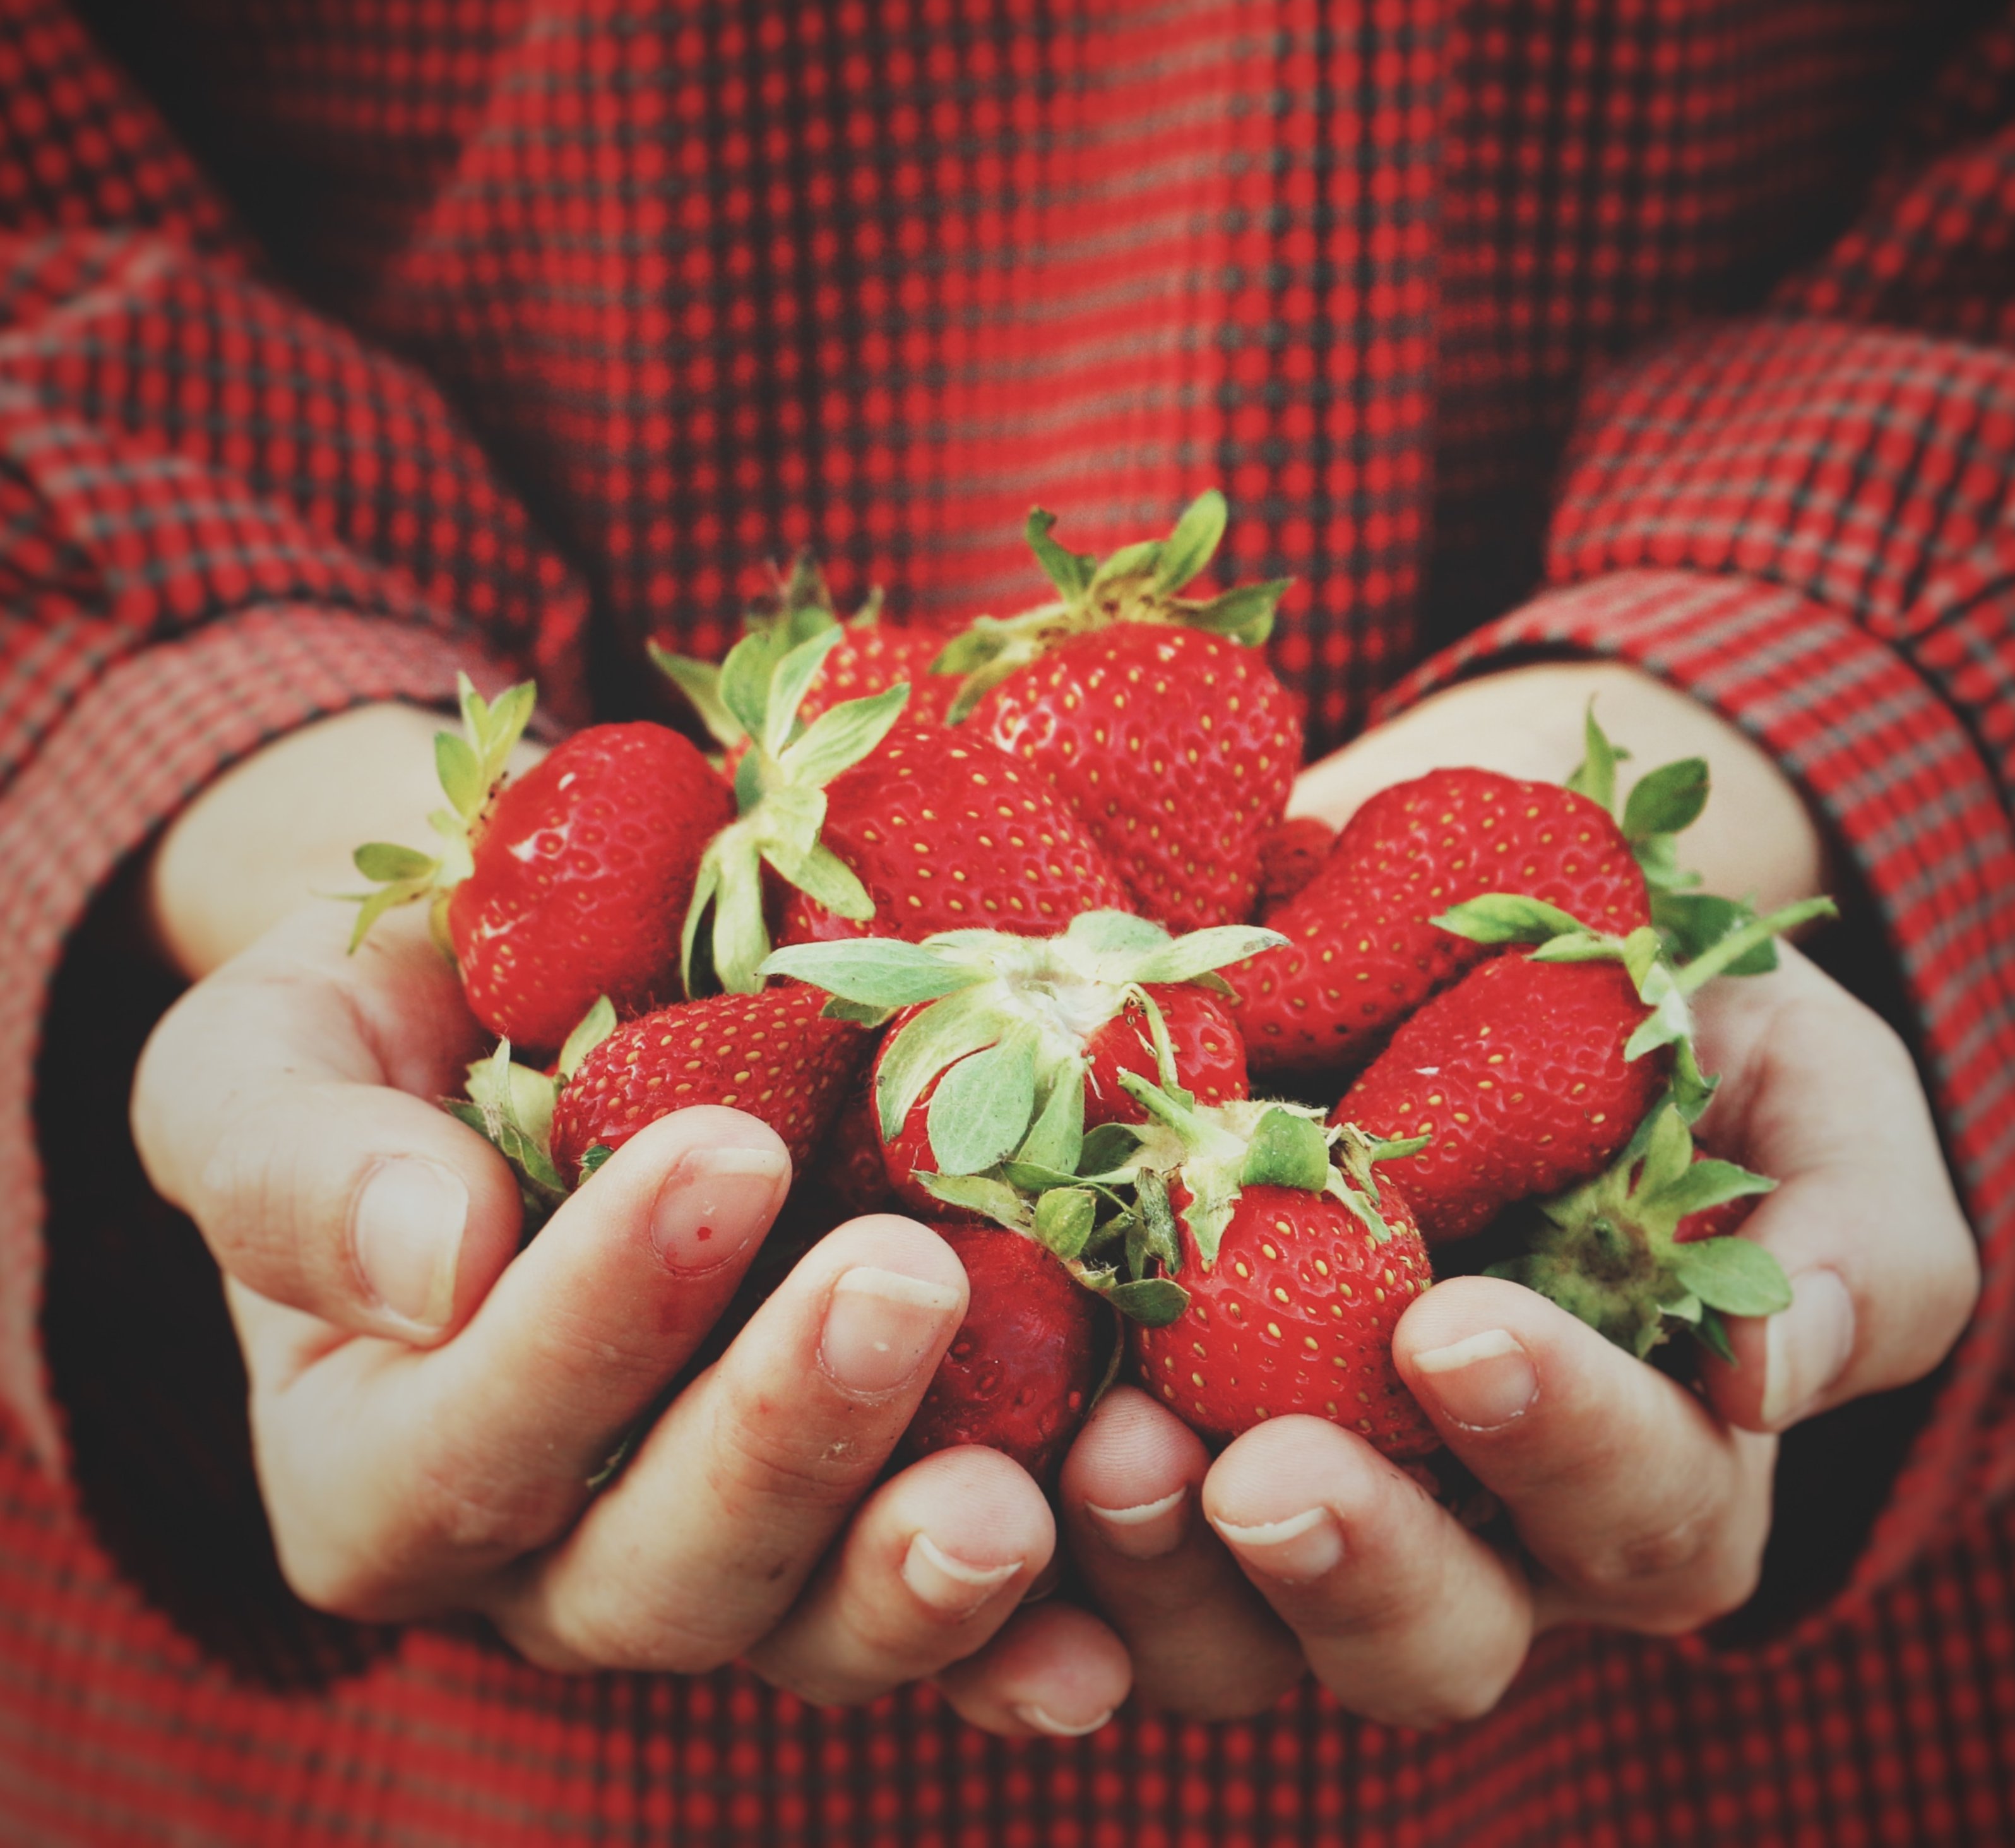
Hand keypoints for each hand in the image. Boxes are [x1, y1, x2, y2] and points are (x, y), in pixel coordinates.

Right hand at [130, 712, 1133, 1733]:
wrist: (519, 1013)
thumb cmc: (378, 1032)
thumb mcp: (265, 1061)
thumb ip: (295, 1167)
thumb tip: (428, 1258)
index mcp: (379, 1459)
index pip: (466, 1442)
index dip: (590, 1324)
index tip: (721, 1151)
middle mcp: (547, 1551)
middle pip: (657, 1570)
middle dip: (784, 1435)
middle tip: (902, 1278)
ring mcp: (719, 1553)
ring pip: (809, 1630)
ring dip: (916, 1573)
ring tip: (1021, 1492)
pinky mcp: (856, 1524)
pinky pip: (939, 1626)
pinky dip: (1023, 1645)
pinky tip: (1106, 1635)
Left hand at [1047, 663, 1976, 1720]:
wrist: (1457, 934)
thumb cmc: (1663, 1022)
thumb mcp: (1803, 1094)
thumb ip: (1850, 1233)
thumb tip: (1779, 1374)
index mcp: (1640, 1460)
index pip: (1638, 1511)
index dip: (1561, 1441)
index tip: (1455, 1326)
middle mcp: (1464, 1520)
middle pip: (1429, 1635)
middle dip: (1350, 1563)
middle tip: (1260, 1470)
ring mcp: (1286, 1488)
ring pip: (1230, 1633)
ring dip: (1161, 1569)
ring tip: (1102, 1447)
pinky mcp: (1137, 1427)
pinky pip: (1071, 1558)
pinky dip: (1023, 1543)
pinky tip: (968, 1467)